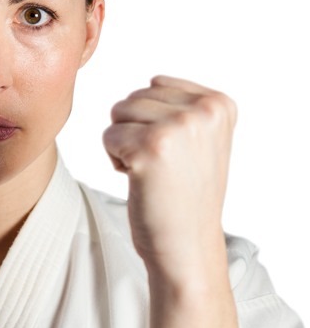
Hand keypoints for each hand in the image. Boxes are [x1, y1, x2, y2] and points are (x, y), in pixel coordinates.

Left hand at [98, 72, 240, 278]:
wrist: (187, 246)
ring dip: (123, 143)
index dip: (151, 116)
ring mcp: (178, 127)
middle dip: (134, 128)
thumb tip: (149, 81)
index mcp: (220, 103)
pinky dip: (113, 159)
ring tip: (150, 170)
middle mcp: (203, 110)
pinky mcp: (150, 148)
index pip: (156, 81)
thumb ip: (183, 104)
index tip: (173, 149)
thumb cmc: (185, 192)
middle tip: (160, 164)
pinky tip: (138, 179)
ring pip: (117, 112)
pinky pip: (107, 136)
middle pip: (133, 96)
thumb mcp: (202, 138)